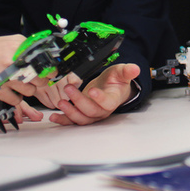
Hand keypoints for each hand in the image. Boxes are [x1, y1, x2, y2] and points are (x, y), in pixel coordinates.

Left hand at [10, 63, 139, 125]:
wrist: (109, 89)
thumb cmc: (115, 81)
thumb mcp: (121, 73)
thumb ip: (127, 71)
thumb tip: (135, 69)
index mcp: (112, 100)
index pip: (107, 102)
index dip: (100, 98)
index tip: (92, 90)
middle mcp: (102, 111)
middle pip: (91, 111)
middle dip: (79, 101)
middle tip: (69, 88)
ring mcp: (91, 115)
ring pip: (81, 118)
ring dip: (70, 112)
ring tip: (60, 102)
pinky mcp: (81, 115)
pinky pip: (72, 121)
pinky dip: (63, 120)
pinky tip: (54, 116)